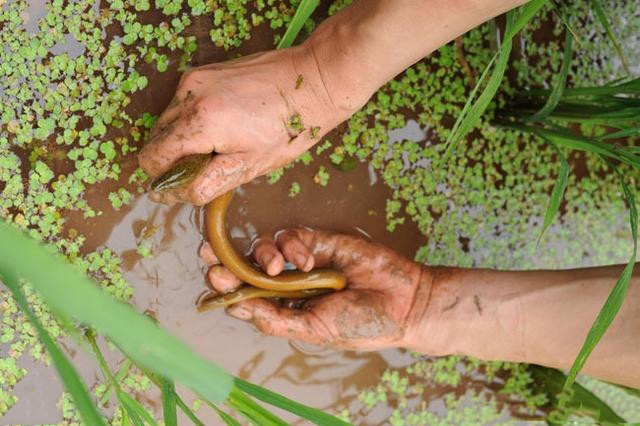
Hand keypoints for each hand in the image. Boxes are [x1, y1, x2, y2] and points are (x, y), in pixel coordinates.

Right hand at [138, 44, 358, 204]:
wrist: (313, 81)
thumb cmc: (290, 128)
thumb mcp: (250, 166)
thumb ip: (206, 183)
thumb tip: (171, 194)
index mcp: (201, 123)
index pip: (153, 158)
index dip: (164, 179)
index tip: (187, 185)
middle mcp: (189, 95)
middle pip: (155, 139)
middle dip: (173, 160)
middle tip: (210, 167)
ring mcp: (194, 79)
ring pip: (166, 121)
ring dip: (182, 140)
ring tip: (219, 145)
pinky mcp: (202, 71)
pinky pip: (181, 103)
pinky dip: (191, 120)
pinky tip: (222, 125)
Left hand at [199, 228, 431, 350]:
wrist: (402, 301)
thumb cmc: (360, 324)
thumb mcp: (315, 330)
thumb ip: (277, 319)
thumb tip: (237, 308)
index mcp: (283, 309)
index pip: (244, 295)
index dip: (225, 286)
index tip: (212, 279)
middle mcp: (287, 284)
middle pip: (245, 267)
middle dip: (225, 259)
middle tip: (209, 255)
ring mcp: (301, 260)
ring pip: (263, 248)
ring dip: (262, 254)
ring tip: (276, 267)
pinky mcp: (318, 240)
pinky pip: (291, 236)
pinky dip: (293, 245)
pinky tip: (308, 260)